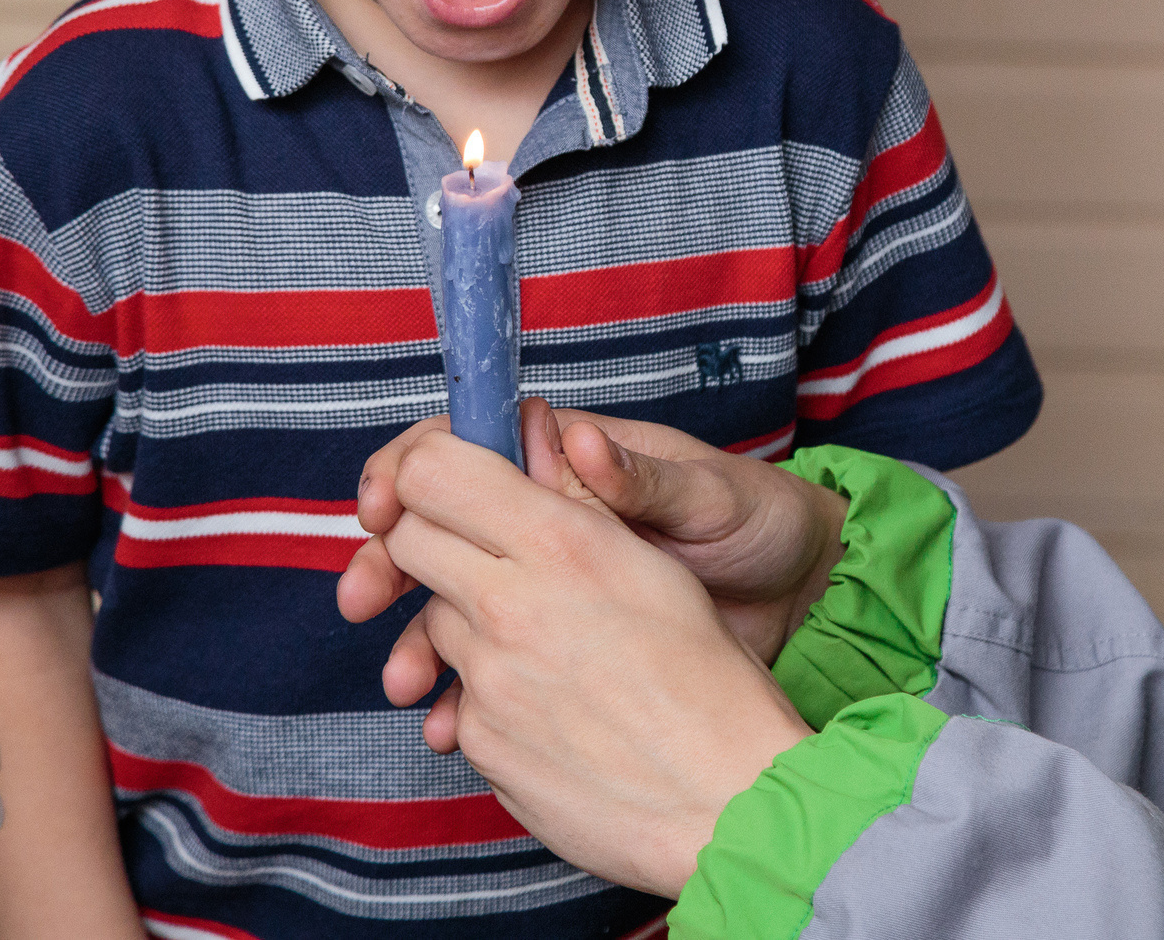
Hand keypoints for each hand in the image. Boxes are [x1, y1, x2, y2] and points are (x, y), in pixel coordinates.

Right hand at [340, 400, 846, 666]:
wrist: (800, 600)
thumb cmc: (755, 523)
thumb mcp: (706, 497)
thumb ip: (637, 477)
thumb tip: (575, 437)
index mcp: (566, 462)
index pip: (463, 450)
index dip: (413, 471)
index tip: (382, 504)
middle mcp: (541, 517)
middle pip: (434, 527)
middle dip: (388, 559)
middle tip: (362, 598)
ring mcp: (543, 582)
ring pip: (450, 602)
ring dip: (415, 638)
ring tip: (405, 681)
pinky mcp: (557, 639)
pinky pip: (488, 662)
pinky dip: (461, 693)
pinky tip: (448, 725)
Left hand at [344, 426, 813, 893]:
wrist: (731, 803)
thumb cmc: (713, 679)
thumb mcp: (653, 562)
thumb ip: (582, 500)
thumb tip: (534, 439)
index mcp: (561, 543)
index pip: (430, 471)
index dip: (430, 471)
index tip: (448, 482)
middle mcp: (508, 605)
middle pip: (406, 541)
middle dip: (431, 539)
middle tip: (483, 552)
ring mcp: (487, 681)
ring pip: (435, 622)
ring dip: (469, 622)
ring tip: (549, 644)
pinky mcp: (483, 744)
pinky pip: (462, 700)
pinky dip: (494, 696)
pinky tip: (556, 707)